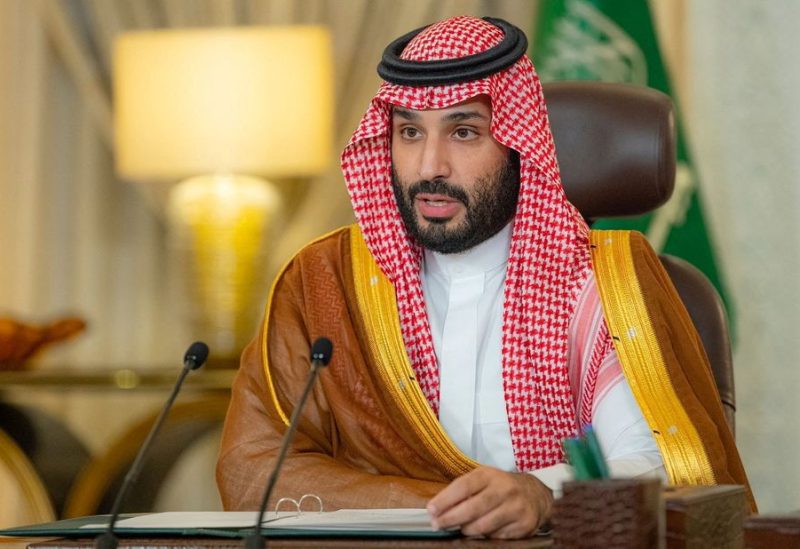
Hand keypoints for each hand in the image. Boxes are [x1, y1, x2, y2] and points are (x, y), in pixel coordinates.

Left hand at [426, 466, 552, 538]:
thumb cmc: (500, 487)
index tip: (431, 510)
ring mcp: (516, 507)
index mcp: (489, 475)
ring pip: (484, 526)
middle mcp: (504, 489)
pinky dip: (486, 537)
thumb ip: (462, 491)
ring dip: (467, 530)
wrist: (535, 494)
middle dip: (451, 519)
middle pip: (473, 508)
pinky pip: (497, 537)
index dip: (445, 500)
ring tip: (460, 529)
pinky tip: (481, 533)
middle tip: (437, 525)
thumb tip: (436, 508)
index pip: (464, 486)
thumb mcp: (483, 480)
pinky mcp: (524, 525)